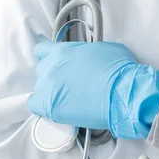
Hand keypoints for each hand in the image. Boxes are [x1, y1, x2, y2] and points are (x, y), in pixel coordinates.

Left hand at [28, 40, 158, 138]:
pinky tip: (56, 108)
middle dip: (53, 75)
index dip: (49, 57)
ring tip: (68, 98)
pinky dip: (43, 108)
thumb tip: (84, 59)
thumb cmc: (119, 70)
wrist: (122, 93)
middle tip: (68, 83)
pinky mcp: (49, 106)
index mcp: (61, 51)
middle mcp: (50, 67)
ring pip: (41, 88)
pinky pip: (36, 106)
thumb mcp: (102, 49)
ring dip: (51, 92)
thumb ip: (84, 52)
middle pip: (42, 71)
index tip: (57, 63)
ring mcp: (47, 87)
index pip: (42, 50)